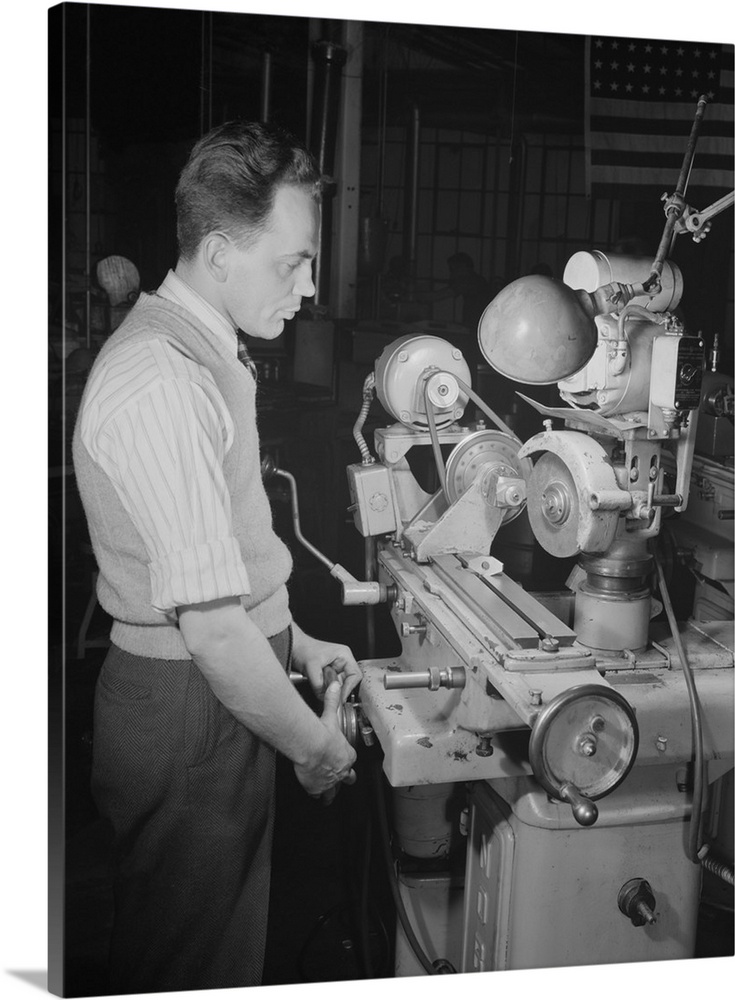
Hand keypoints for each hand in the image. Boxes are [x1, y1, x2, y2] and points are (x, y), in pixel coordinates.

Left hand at [291, 624, 361, 702]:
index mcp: (344, 655)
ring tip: (322, 691)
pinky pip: (331, 687)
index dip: (349, 687)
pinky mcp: (329, 675)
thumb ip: (318, 684)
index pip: (355, 675)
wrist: (294, 647)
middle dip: (339, 691)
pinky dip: (326, 691)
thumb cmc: (303, 648)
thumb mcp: (311, 666)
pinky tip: (320, 691)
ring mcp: (336, 669)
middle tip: (331, 698)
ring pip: (339, 686)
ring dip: (331, 691)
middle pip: (349, 682)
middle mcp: (342, 662)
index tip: (341, 697)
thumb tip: (324, 697)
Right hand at [292, 680, 356, 800]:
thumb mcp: (330, 714)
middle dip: (345, 778)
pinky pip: (318, 795)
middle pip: (347, 778)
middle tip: (344, 779)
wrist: (312, 747)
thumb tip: (335, 685)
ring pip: (334, 791)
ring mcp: (330, 781)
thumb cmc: (322, 734)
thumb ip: (333, 701)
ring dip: (331, 792)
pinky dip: (316, 794)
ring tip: (329, 796)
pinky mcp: (318, 788)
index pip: (350, 758)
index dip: (346, 758)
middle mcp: (341, 770)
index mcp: (347, 755)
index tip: (340, 755)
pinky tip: (313, 795)